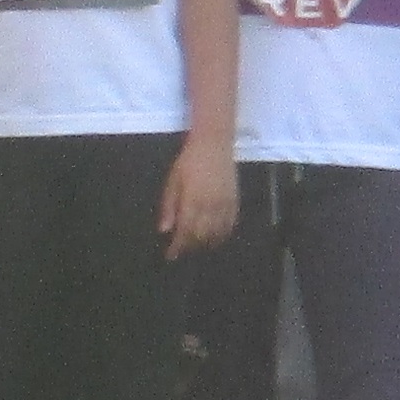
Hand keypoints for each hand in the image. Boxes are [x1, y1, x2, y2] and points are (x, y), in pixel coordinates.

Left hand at [158, 137, 237, 258]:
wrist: (214, 144)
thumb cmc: (188, 161)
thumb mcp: (172, 181)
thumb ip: (169, 207)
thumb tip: (164, 230)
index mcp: (192, 201)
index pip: (185, 231)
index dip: (177, 246)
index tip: (170, 256)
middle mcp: (210, 206)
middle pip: (201, 236)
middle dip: (190, 246)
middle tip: (182, 250)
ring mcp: (225, 204)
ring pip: (217, 233)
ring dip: (207, 243)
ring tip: (198, 246)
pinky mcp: (235, 200)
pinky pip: (231, 223)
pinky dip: (223, 234)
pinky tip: (217, 237)